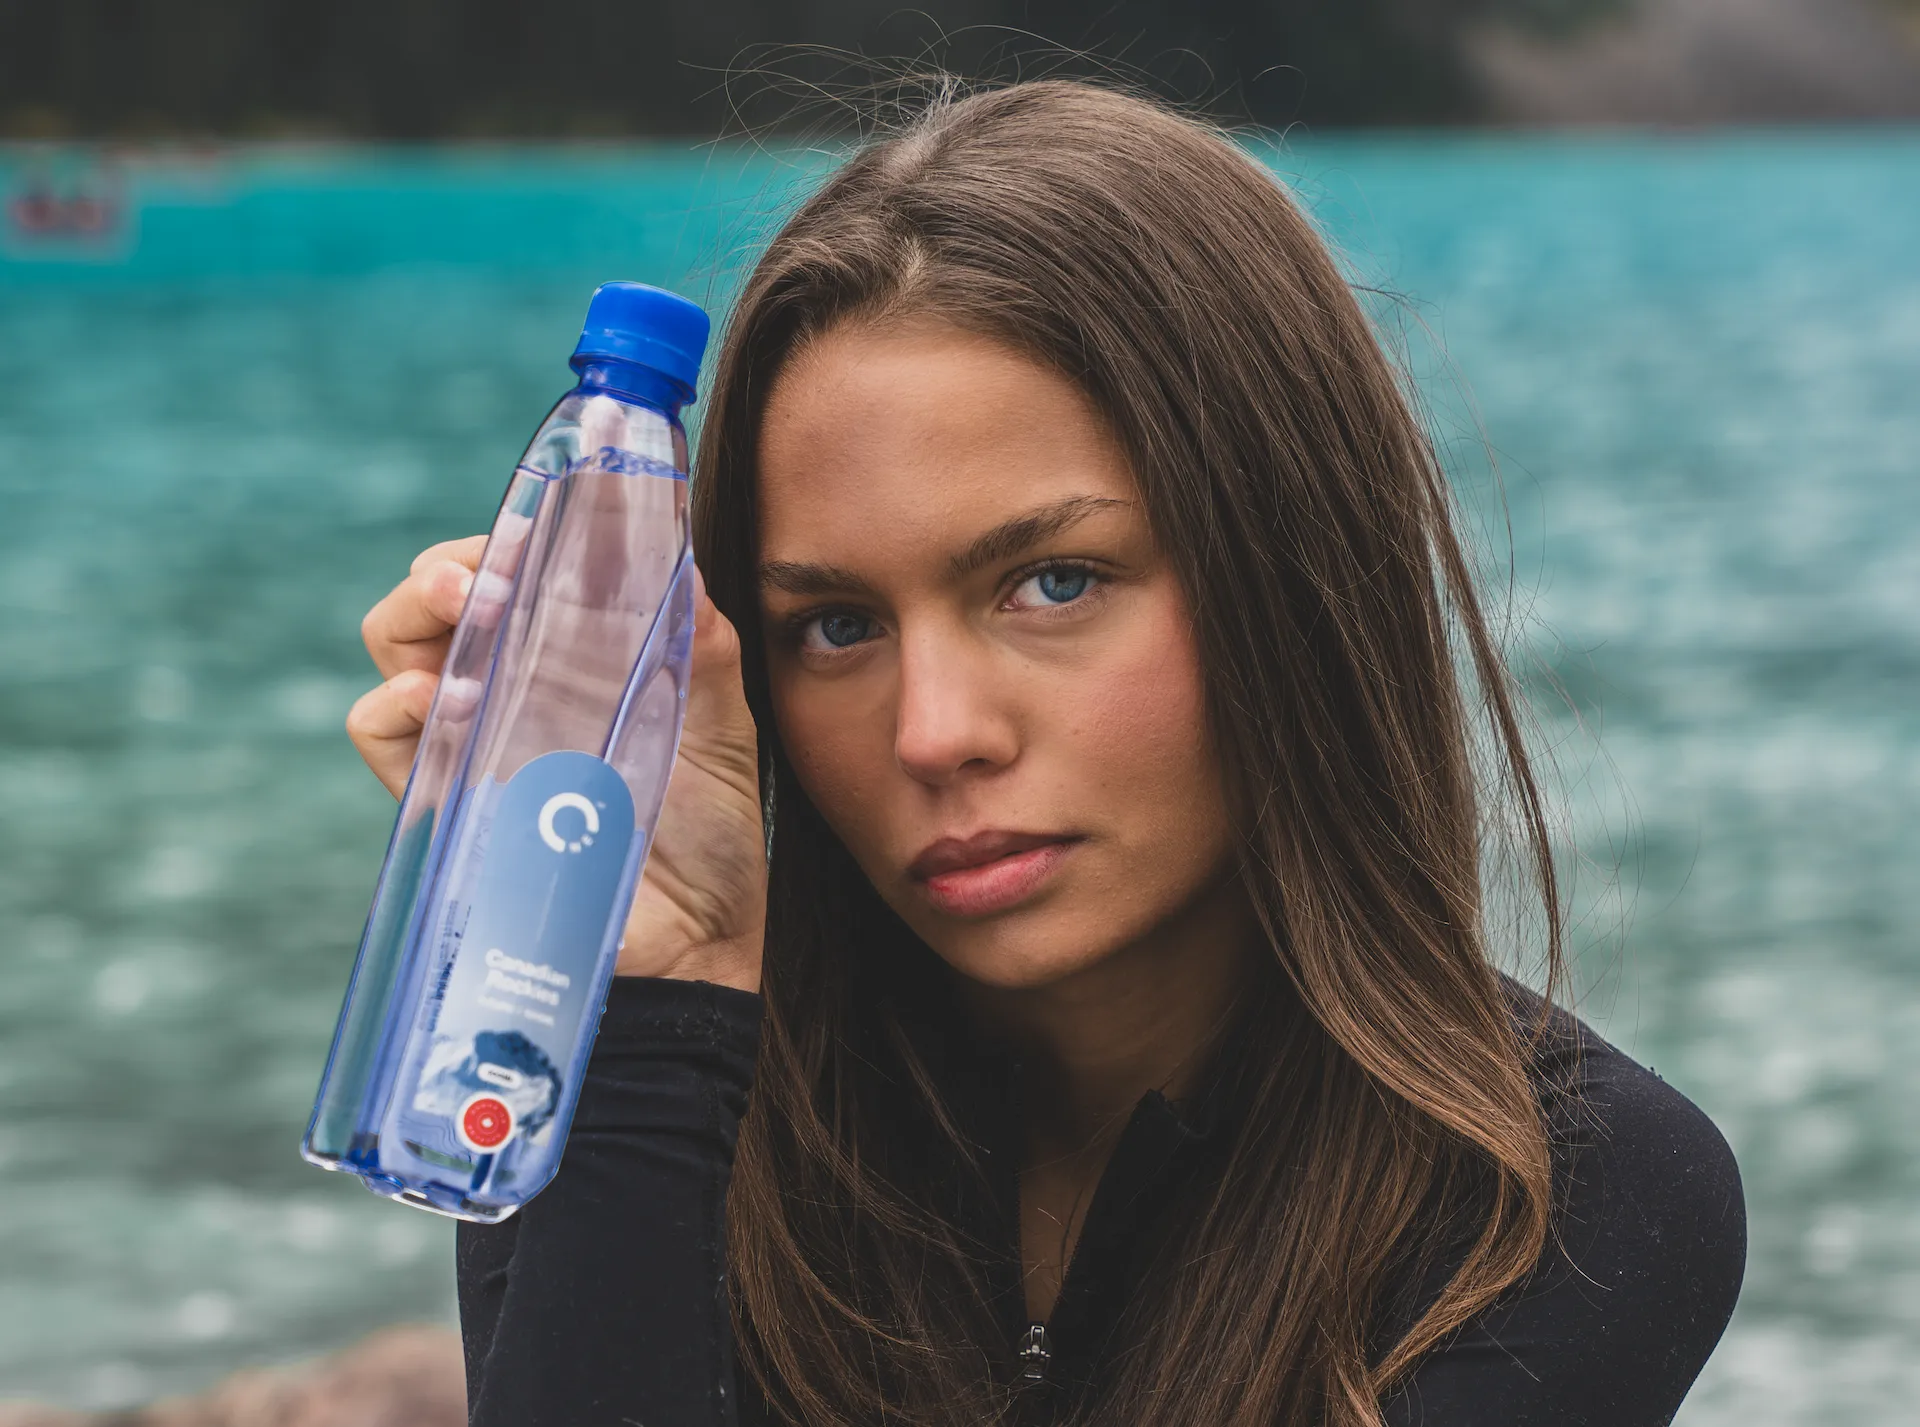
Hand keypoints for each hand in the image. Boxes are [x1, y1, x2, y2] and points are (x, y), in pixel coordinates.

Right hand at [348, 536, 765, 993]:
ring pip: (398, 646)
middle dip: (451, 563)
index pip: (513, 567)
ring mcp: (471, 739)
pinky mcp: (446, 799)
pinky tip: (448, 701)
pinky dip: (399, 702)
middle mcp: (513, 686)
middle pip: (440, 594)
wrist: (694, 940)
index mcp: (573, 653)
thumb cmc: (709, 832)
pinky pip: (380, 732)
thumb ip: (700, 638)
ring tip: (472, 615)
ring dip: (421, 614)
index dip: (510, 535)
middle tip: (487, 575)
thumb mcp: (720, 720)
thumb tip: (682, 559)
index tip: (536, 524)